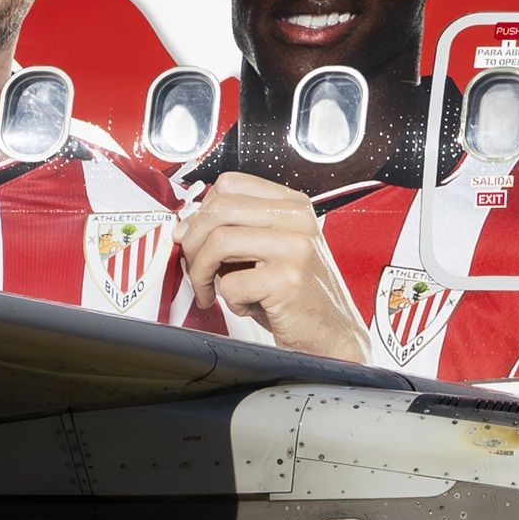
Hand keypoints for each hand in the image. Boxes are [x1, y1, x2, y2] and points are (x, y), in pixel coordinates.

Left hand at [173, 174, 375, 361]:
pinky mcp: (288, 280)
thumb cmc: (298, 296)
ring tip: (210, 290)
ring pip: (218, 241)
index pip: (230, 185)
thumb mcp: (271, 251)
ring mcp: (295, 248)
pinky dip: (229, 301)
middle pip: (219, 209)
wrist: (333, 335)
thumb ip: (237, 231)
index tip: (195, 236)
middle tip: (196, 267)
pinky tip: (249, 306)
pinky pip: (231, 283)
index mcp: (294, 206)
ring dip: (201, 272)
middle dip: (193, 241)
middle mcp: (298, 220)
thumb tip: (185, 227)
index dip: (202, 211)